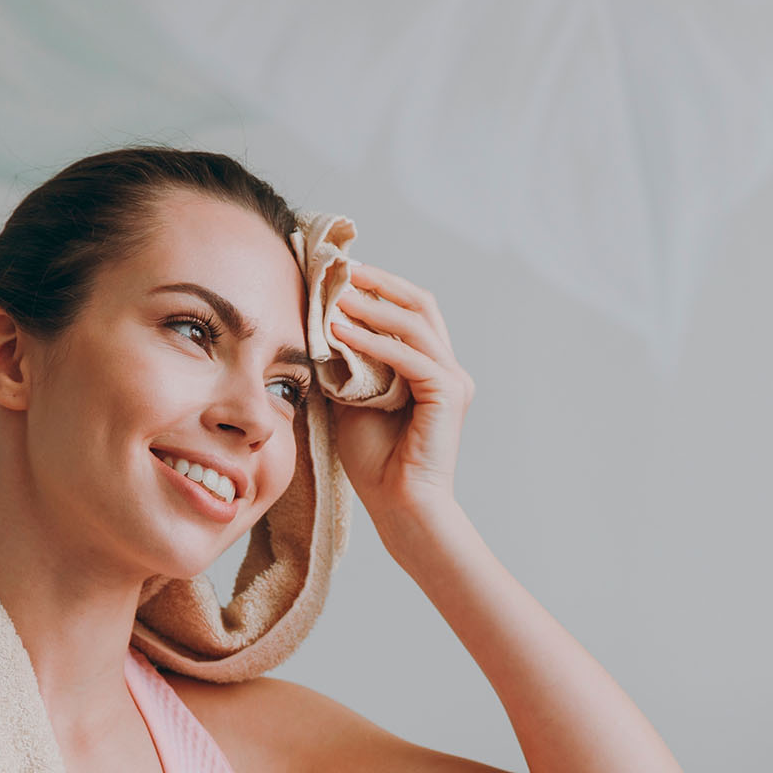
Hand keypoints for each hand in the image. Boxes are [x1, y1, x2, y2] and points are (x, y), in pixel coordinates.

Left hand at [326, 261, 474, 529]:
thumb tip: (321, 326)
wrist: (398, 505)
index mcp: (428, 368)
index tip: (338, 274)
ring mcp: (452, 379)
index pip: (409, 311)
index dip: (377, 288)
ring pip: (414, 322)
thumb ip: (347, 364)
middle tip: (340, 268)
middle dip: (379, 282)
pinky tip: (342, 332)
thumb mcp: (351, 399)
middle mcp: (446, 367)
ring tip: (336, 295)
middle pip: (419, 304)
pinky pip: (409, 355)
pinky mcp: (448, 393)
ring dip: (372, 305)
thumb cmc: (375, 462)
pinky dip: (374, 340)